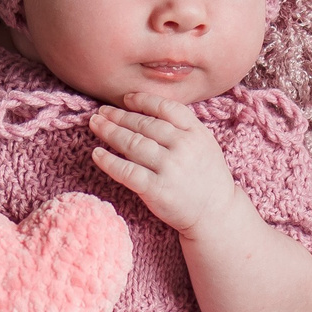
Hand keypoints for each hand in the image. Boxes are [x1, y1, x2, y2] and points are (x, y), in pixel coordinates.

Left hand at [88, 94, 239, 237]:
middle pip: (144, 125)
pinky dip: (109, 162)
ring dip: (109, 132)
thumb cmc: (206, 177)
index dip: (143, 100)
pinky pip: (127, 171)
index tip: (126, 99)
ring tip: (95, 124)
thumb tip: (145, 110)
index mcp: (196, 132)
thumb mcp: (204, 143)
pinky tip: (97, 154)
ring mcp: (170, 168)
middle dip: (118, 116)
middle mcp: (183, 146)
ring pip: (132, 144)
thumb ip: (181, 127)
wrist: (216, 213)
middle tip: (101, 111)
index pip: (166, 107)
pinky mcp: (157, 190)